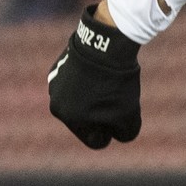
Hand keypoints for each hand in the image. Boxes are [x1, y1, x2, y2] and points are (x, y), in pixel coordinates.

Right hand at [48, 4, 142, 148]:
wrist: (106, 45)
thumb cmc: (117, 83)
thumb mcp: (129, 115)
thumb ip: (125, 133)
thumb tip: (118, 135)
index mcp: (71, 119)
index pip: (95, 140)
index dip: (112, 134)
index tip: (121, 122)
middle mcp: (58, 105)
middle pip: (86, 121)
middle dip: (102, 114)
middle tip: (117, 98)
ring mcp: (55, 86)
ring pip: (80, 100)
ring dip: (94, 96)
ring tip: (108, 82)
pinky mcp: (58, 69)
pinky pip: (77, 81)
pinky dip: (88, 79)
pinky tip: (98, 70)